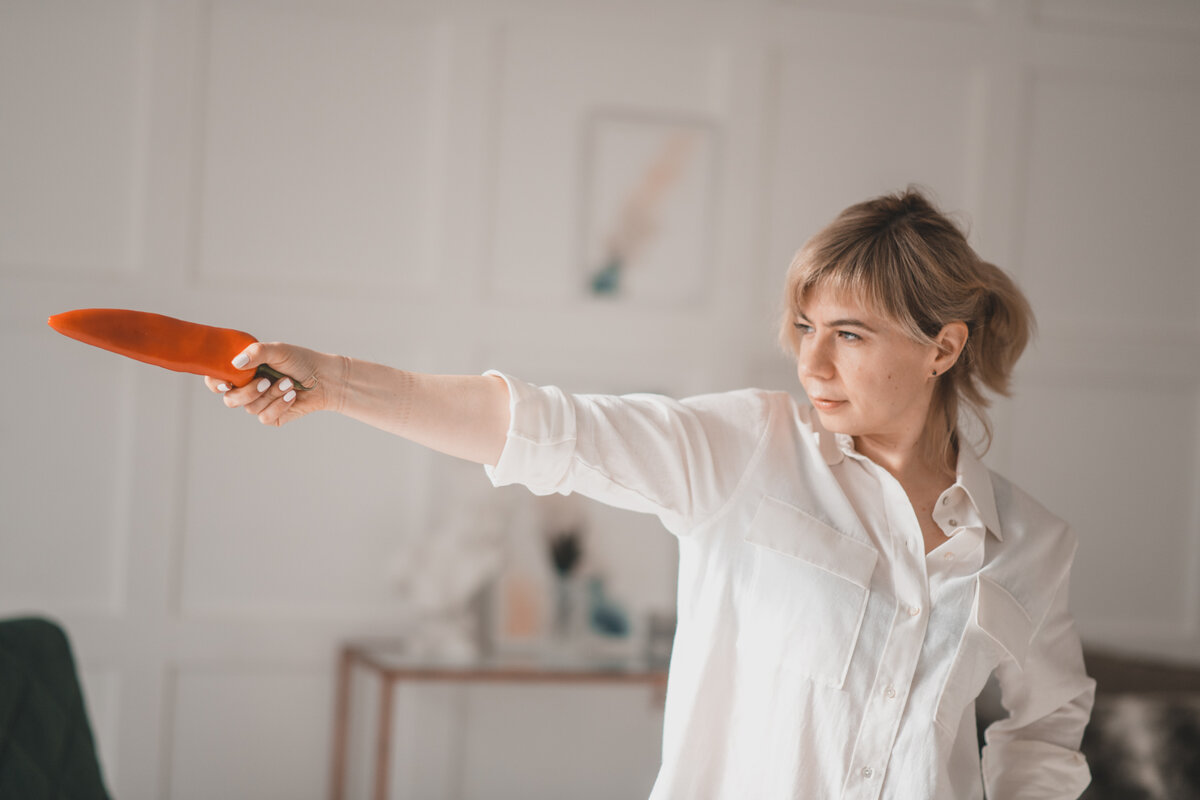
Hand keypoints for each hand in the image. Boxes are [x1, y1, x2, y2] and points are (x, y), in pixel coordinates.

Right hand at [204, 341, 346, 426]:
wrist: (324, 379)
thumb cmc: (301, 361)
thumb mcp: (279, 350)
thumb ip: (257, 352)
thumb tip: (235, 363)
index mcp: (244, 371)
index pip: (218, 379)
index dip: (215, 383)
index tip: (226, 383)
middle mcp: (248, 388)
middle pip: (230, 399)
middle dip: (248, 392)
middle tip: (265, 381)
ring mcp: (259, 404)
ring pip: (250, 408)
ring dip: (271, 395)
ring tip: (289, 383)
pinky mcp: (271, 416)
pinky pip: (265, 417)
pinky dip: (279, 405)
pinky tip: (292, 396)